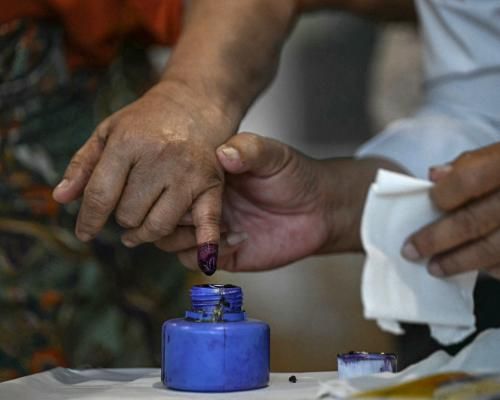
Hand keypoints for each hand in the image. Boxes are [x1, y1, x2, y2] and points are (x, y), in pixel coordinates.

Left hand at [52, 80, 236, 247]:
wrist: (194, 105)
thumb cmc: (147, 122)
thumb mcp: (107, 132)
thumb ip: (83, 165)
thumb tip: (60, 198)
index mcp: (129, 142)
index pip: (101, 195)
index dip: (89, 220)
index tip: (85, 233)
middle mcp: (160, 158)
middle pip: (129, 215)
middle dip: (122, 216)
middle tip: (127, 207)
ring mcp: (189, 173)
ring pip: (158, 226)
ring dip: (145, 232)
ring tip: (140, 226)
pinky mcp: (211, 184)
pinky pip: (207, 223)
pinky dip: (205, 244)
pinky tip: (202, 261)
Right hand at [155, 133, 395, 271]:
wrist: (321, 209)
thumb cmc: (296, 176)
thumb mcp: (273, 155)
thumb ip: (250, 150)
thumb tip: (223, 153)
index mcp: (207, 177)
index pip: (169, 184)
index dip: (170, 188)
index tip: (185, 190)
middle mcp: (203, 204)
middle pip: (163, 215)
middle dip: (173, 216)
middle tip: (198, 214)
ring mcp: (210, 230)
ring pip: (172, 241)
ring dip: (188, 237)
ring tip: (220, 227)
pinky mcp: (223, 254)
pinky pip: (195, 261)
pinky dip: (208, 253)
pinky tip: (238, 239)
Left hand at [402, 143, 499, 278]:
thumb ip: (473, 162)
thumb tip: (434, 176)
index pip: (469, 180)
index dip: (444, 195)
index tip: (427, 204)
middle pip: (475, 220)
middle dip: (437, 238)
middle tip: (411, 250)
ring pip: (494, 248)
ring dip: (460, 261)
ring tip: (435, 267)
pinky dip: (493, 268)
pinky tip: (478, 269)